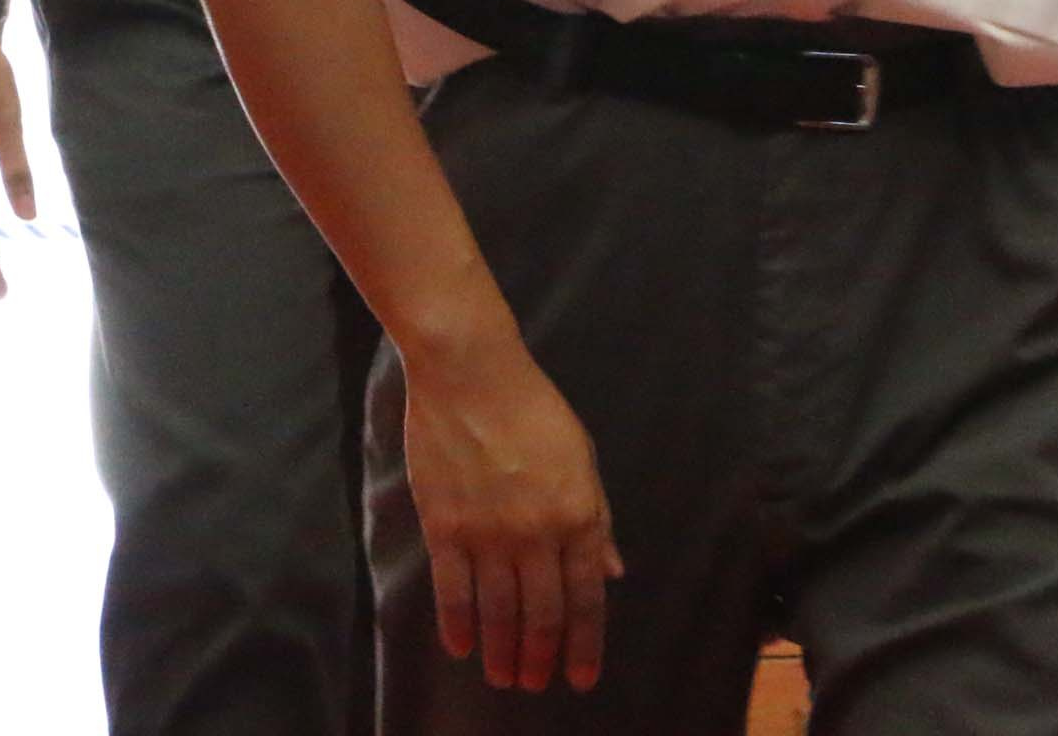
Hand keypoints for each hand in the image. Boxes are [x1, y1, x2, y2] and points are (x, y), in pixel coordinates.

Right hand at [399, 338, 623, 693]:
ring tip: (503, 677)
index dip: (585, 644)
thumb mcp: (583, 459)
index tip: (580, 678)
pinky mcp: (445, 525)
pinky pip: (451, 589)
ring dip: (502, 651)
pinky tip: (460, 647)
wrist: (471, 373)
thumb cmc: (535, 410)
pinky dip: (457, 624)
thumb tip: (612, 573)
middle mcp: (536, 532)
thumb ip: (598, 520)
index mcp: (578, 514)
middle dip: (542, 657)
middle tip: (536, 684)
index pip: (586, 597)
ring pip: (497, 611)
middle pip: (542, 614)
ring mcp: (488, 532)